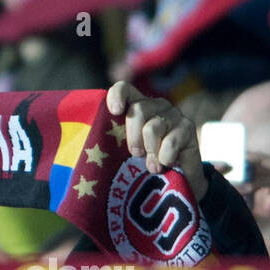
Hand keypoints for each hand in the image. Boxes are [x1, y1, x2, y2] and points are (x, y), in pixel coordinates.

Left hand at [106, 81, 206, 202]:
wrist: (176, 181)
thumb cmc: (143, 164)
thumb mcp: (122, 152)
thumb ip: (108, 141)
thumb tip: (82, 143)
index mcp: (135, 106)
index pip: (124, 89)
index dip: (117, 96)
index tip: (115, 112)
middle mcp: (155, 105)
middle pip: (139, 110)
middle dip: (133, 136)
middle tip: (135, 154)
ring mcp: (172, 114)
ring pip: (153, 127)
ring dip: (150, 150)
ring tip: (151, 166)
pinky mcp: (187, 127)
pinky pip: (171, 140)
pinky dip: (165, 156)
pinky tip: (166, 164)